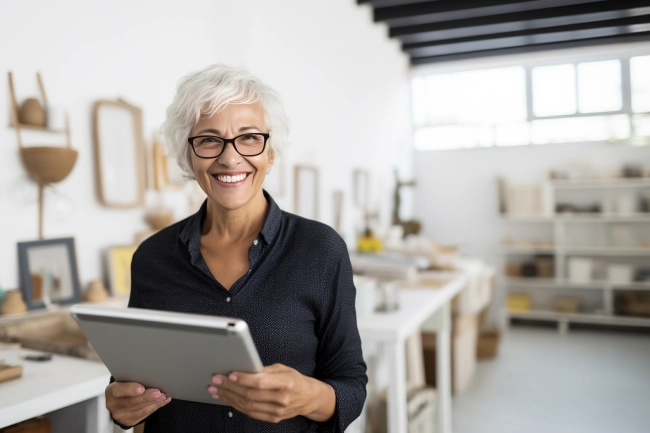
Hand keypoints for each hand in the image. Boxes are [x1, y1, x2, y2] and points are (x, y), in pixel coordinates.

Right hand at [105, 381, 170, 426]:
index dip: (130, 389)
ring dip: (154, 402)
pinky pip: (144, 414)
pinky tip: (163, 401)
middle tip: (158, 393)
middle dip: (146, 397)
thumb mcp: (125, 381)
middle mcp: (113, 404)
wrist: (122, 401)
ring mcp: (121, 414)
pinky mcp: (129, 421)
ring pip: (140, 409)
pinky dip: (155, 406)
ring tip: (163, 396)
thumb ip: (134, 379)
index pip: (118, 390)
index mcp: (111, 391)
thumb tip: (151, 376)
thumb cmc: (126, 386)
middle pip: (131, 401)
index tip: (141, 388)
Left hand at [207, 363, 334, 423]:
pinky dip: (236, 405)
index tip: (230, 374)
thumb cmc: (295, 380)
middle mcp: (282, 399)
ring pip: (247, 406)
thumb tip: (244, 368)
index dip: (244, 379)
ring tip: (216, 390)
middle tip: (216, 380)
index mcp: (286, 383)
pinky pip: (250, 413)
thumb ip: (265, 370)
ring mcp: (277, 411)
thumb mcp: (283, 369)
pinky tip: (227, 398)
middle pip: (250, 394)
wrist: (309, 398)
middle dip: (230, 387)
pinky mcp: (272, 418)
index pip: (260, 382)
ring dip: (229, 397)